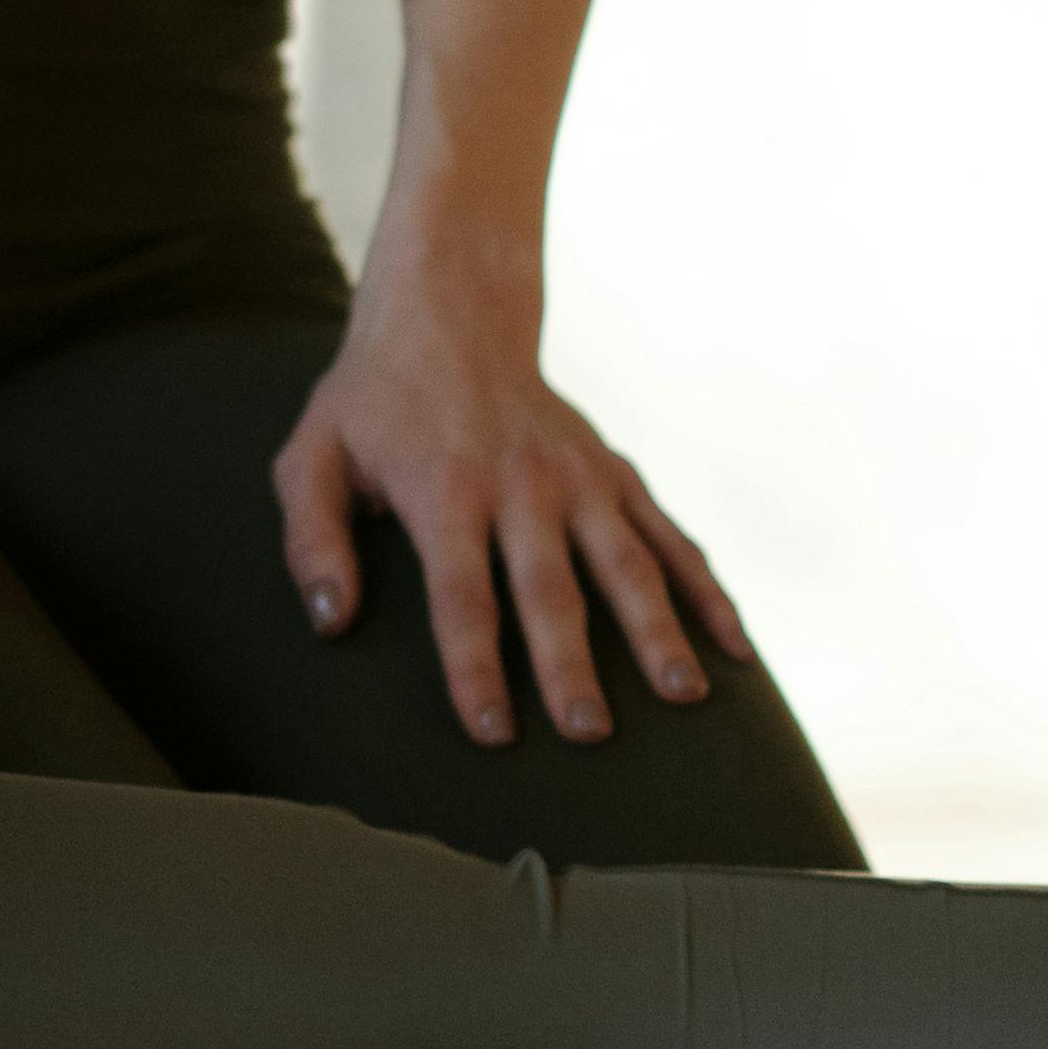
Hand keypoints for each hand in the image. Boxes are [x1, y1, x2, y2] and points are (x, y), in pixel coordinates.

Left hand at [272, 245, 750, 752]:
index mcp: (443, 488)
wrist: (450, 313)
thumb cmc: (372, 404)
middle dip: (570, 664)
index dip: (475, 665)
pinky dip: (708, 589)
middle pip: (550, 587)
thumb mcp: (312, 456)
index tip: (493, 731)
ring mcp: (578, 478)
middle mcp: (520, 484)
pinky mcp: (615, 474)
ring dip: (656, 630)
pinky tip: (736, 648)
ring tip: (683, 696)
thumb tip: (332, 621)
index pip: (460, 594)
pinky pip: (669, 536)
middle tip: (591, 734)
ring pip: (625, 562)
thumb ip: (312, 539)